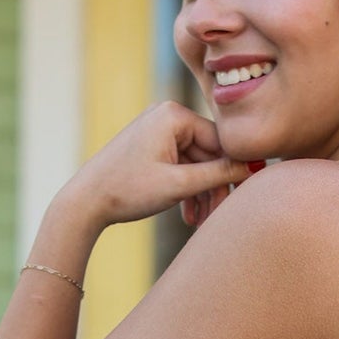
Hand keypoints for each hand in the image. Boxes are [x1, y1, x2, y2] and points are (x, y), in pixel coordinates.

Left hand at [60, 101, 250, 233]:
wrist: (85, 201)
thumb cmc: (128, 189)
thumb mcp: (179, 184)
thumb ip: (218, 175)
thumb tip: (253, 167)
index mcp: (174, 115)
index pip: (220, 141)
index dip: (235, 170)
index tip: (248, 194)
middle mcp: (167, 116)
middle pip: (208, 154)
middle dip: (214, 188)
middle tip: (218, 217)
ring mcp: (157, 131)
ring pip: (195, 164)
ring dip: (201, 194)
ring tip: (201, 223)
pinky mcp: (151, 147)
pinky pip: (180, 166)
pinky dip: (186, 190)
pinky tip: (188, 216)